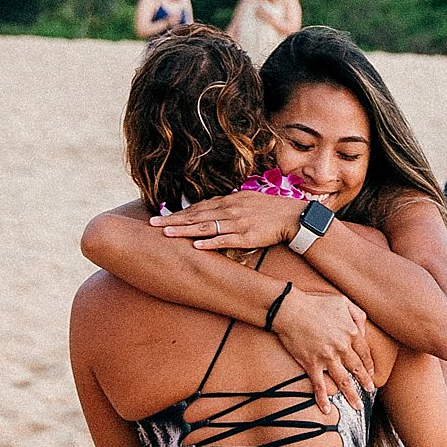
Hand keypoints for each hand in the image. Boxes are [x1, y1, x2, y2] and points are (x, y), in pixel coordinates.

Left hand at [150, 191, 304, 252]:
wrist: (293, 217)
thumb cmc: (271, 210)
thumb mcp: (247, 201)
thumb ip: (229, 206)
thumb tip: (214, 211)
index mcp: (229, 200)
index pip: (199, 207)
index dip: (180, 212)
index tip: (162, 216)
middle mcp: (230, 209)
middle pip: (196, 215)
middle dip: (173, 220)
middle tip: (152, 224)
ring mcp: (237, 222)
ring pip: (205, 227)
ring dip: (184, 230)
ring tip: (166, 234)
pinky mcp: (247, 236)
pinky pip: (224, 239)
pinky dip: (210, 242)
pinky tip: (196, 246)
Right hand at [271, 289, 373, 409]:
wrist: (290, 309)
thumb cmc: (315, 302)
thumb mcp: (342, 302)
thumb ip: (357, 315)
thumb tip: (363, 331)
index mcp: (350, 332)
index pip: (364, 352)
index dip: (369, 364)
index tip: (372, 372)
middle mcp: (342, 347)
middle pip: (357, 369)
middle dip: (365, 382)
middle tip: (370, 390)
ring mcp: (327, 358)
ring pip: (343, 381)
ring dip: (351, 395)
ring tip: (357, 406)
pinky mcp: (311, 364)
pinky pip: (319, 386)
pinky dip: (322, 399)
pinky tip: (326, 410)